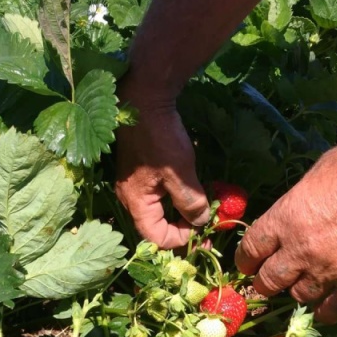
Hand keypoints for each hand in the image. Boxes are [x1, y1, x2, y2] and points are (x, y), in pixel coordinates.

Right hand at [114, 85, 210, 248]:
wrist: (145, 99)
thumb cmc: (160, 137)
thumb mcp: (180, 173)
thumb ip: (190, 202)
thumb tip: (200, 221)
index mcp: (136, 202)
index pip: (156, 237)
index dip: (180, 238)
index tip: (202, 226)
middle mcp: (130, 198)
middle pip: (156, 226)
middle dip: (182, 227)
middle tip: (206, 221)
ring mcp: (134, 184)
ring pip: (159, 210)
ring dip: (180, 211)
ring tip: (203, 205)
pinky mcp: (141, 171)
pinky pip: (158, 194)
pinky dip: (175, 196)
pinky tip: (191, 187)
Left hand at [234, 132, 336, 322]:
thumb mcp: (323, 170)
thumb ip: (303, 197)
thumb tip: (298, 209)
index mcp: (286, 218)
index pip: (251, 249)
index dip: (247, 258)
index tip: (249, 262)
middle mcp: (301, 251)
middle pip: (268, 281)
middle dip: (265, 281)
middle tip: (270, 280)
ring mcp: (329, 273)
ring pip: (299, 297)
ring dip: (299, 292)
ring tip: (305, 286)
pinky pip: (332, 311)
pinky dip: (326, 309)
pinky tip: (328, 304)